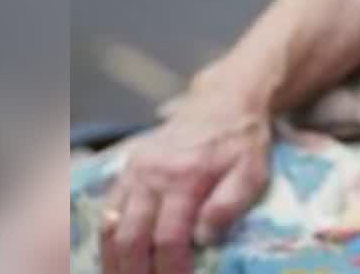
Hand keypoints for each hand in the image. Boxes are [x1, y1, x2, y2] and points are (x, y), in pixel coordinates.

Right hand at [99, 91, 271, 273]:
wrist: (223, 102)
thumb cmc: (242, 142)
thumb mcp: (252, 172)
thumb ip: (229, 204)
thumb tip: (203, 239)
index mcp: (185, 177)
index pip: (168, 237)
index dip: (170, 268)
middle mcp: (152, 175)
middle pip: (131, 237)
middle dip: (134, 271)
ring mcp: (134, 171)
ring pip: (110, 225)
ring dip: (113, 261)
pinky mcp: (126, 169)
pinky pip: (108, 209)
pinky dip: (107, 239)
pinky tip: (114, 258)